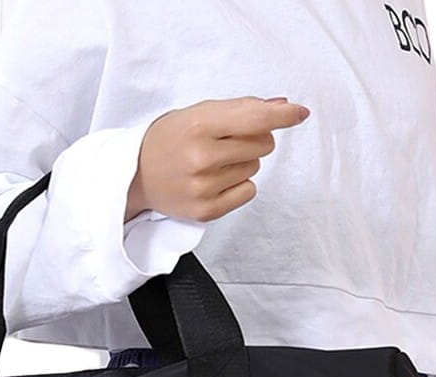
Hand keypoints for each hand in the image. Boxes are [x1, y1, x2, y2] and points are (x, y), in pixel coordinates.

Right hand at [124, 96, 310, 222]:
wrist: (136, 176)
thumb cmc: (169, 140)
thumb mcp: (198, 113)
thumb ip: (241, 108)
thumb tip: (282, 106)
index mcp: (199, 125)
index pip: (255, 119)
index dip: (282, 116)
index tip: (299, 113)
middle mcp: (201, 157)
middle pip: (262, 144)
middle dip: (254, 139)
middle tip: (227, 141)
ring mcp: (204, 187)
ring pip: (255, 168)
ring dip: (243, 162)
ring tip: (214, 162)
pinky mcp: (206, 210)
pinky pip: (248, 191)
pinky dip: (239, 185)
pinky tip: (216, 181)